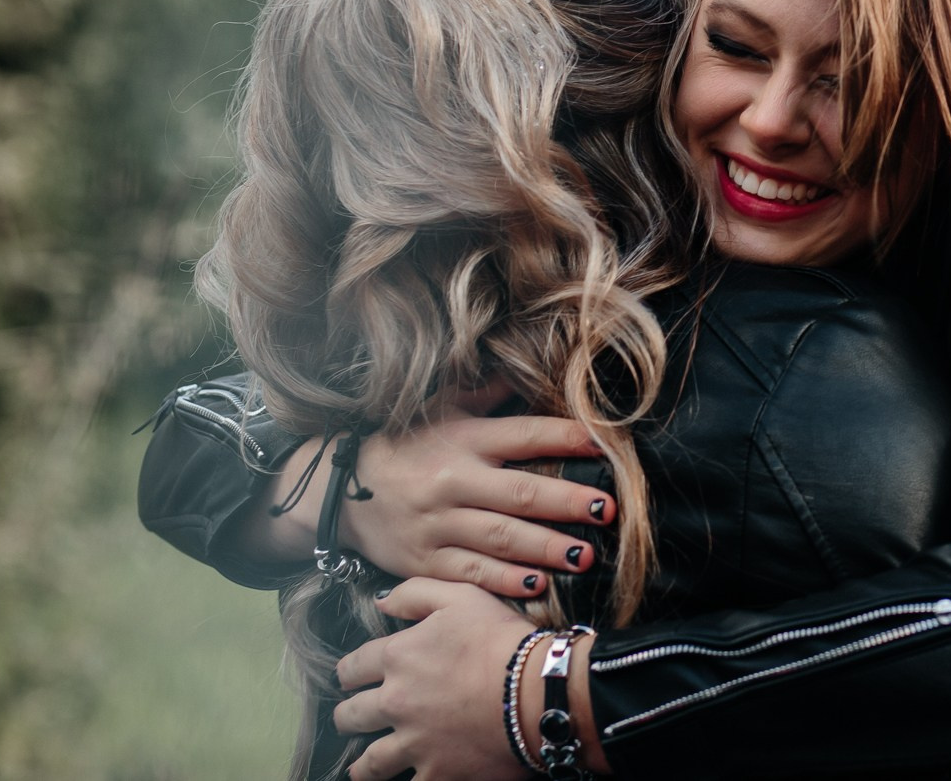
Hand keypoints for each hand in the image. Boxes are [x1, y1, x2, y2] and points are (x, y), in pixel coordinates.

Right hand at [245, 411, 615, 596]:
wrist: (342, 489)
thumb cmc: (407, 443)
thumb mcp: (443, 408)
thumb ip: (490, 392)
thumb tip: (532, 366)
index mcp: (464, 438)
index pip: (524, 434)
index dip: (565, 438)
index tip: (604, 445)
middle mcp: (453, 480)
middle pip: (519, 493)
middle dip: (566, 502)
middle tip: (608, 511)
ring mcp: (438, 523)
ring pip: (499, 538)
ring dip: (545, 548)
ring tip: (585, 555)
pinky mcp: (424, 559)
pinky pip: (470, 571)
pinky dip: (504, 579)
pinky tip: (537, 585)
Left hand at [334, 579, 534, 780]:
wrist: (537, 690)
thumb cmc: (503, 639)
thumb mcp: (462, 596)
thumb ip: (415, 593)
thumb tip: (380, 603)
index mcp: (398, 658)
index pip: (352, 668)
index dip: (349, 673)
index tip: (351, 679)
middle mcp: (395, 703)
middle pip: (351, 716)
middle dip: (348, 717)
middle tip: (352, 719)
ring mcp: (413, 744)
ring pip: (369, 764)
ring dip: (363, 765)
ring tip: (362, 767)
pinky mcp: (437, 774)